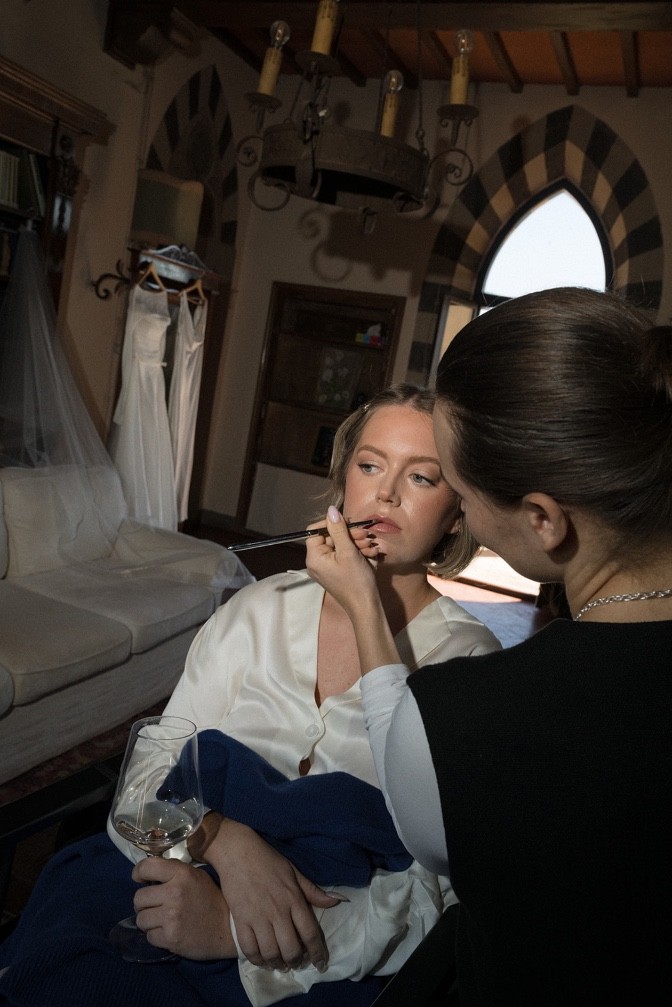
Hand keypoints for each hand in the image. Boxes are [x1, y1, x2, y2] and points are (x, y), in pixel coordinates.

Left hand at [132, 857, 236, 958]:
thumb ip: (173, 872)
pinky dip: (156, 935)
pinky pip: (149, 936)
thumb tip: (148, 873)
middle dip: (144, 903)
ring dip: (148, 920)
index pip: (147, 867)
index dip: (139, 873)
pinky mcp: (171, 938)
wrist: (228, 929)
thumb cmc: (210, 899)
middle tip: (155, 905)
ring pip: (140, 919)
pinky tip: (168, 932)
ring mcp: (172, 917)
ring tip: (161, 920)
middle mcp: (174, 893)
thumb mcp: (196, 876)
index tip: (140, 879)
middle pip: (138, 898)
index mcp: (181, 874)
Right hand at [203, 817, 343, 971]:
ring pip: (270, 953)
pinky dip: (257, 960)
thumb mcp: (294, 872)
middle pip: (291, 948)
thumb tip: (338, 900)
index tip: (321, 964)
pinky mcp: (240, 920)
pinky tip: (262, 960)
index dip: (317, 952)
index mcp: (294, 899)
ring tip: (280, 964)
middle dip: (296, 962)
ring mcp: (257, 917)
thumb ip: (313, 891)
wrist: (238, 852)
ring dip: (278, 964)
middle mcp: (277, 911)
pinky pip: (249, 949)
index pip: (310, 932)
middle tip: (297, 963)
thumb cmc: (268, 861)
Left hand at [306, 507, 401, 673]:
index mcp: (314, 557)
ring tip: (370, 546)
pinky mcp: (338, 571)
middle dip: (349, 534)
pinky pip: (345, 555)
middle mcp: (317, 562)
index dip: (331, 524)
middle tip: (365, 534)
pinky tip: (370, 554)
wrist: (366, 606)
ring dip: (357, 542)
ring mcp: (327, 567)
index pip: (315, 531)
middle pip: (330, 537)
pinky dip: (357, 552)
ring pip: (340, 545)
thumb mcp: (348, 551)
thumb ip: (338, 529)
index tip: (348, 523)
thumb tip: (331, 510)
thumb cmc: (356, 581)